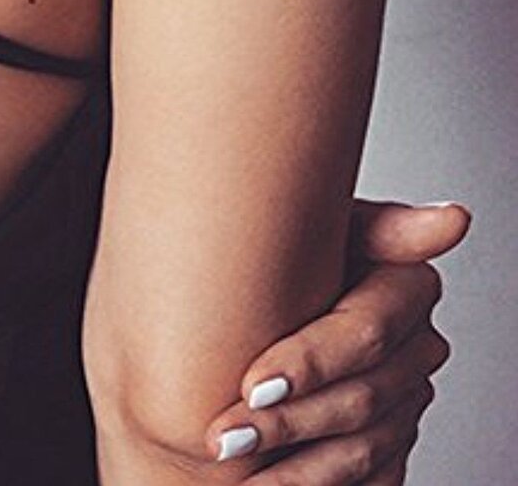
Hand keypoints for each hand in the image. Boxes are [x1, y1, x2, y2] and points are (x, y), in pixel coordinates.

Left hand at [203, 198, 471, 482]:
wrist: (239, 307)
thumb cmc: (275, 256)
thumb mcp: (305, 226)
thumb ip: (371, 222)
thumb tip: (453, 218)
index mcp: (403, 288)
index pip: (367, 334)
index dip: (311, 362)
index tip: (252, 382)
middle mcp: (414, 349)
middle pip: (361, 399)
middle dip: (287, 420)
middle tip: (224, 433)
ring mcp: (404, 404)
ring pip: (361, 448)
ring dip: (292, 465)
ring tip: (229, 460)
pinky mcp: (387, 448)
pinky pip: (368, 481)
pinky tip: (263, 485)